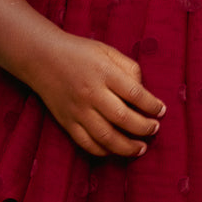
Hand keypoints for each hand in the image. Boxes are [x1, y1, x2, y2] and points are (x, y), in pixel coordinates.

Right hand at [34, 34, 165, 157]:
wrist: (40, 57)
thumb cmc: (79, 52)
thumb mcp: (107, 50)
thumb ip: (129, 67)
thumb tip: (143, 92)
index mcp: (104, 72)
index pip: (135, 93)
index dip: (152, 105)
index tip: (161, 111)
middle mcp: (91, 93)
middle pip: (123, 118)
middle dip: (144, 128)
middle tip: (154, 129)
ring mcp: (78, 110)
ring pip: (106, 137)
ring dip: (128, 147)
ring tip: (141, 148)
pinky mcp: (66, 122)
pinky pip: (87, 143)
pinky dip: (104, 151)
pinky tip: (116, 150)